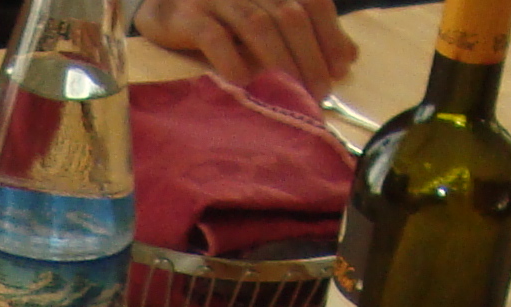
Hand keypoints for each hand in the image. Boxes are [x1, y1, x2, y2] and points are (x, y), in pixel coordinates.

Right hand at [133, 0, 357, 92]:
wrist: (161, 1)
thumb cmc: (222, 13)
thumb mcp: (267, 13)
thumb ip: (305, 30)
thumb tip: (349, 56)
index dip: (329, 32)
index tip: (340, 68)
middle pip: (289, 13)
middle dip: (309, 55)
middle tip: (318, 92)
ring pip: (257, 25)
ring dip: (280, 62)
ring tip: (292, 94)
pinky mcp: (185, 15)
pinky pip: (213, 37)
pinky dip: (232, 61)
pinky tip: (244, 85)